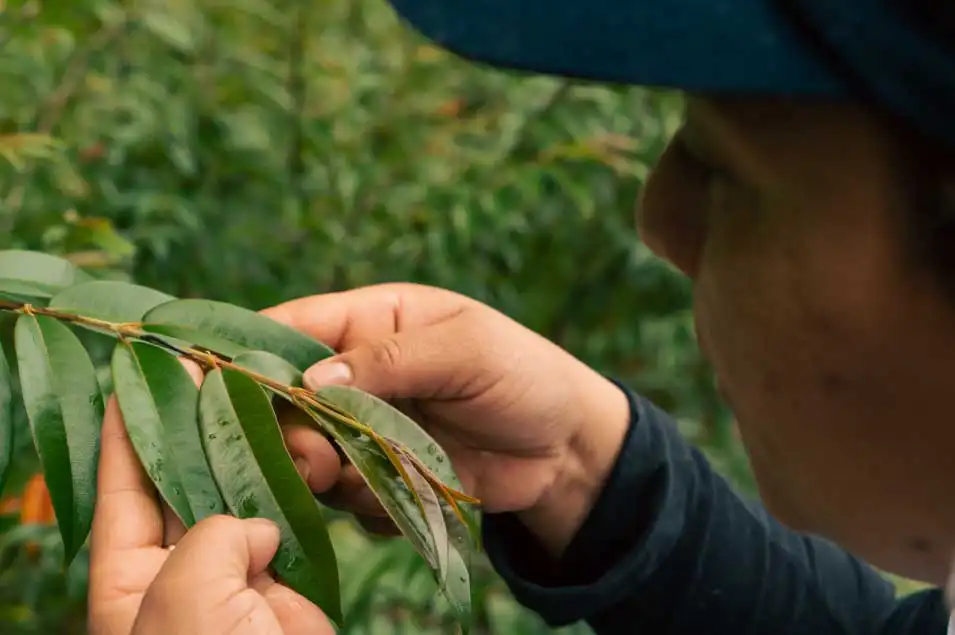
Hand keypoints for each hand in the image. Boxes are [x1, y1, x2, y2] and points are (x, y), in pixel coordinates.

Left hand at [87, 366, 333, 634]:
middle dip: (195, 429)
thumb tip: (256, 527)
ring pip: (240, 497)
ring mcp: (232, 578)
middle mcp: (177, 573)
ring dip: (253, 453)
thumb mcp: (183, 605)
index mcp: (128, 583)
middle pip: (181, 483)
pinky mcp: (282, 584)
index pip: (121, 491)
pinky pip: (285, 521)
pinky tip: (302, 451)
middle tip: (213, 370)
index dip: (129, 431)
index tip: (139, 375)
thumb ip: (209, 541)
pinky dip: (295, 488)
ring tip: (266, 403)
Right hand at [263, 283, 630, 555]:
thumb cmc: (522, 375)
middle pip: (283, 399)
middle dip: (286, 429)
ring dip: (321, 472)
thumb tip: (313, 379)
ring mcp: (364, 428)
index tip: (204, 379)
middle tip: (315, 457)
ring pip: (305, 452)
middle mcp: (356, 374)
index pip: (288, 327)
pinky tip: (401, 494)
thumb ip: (391, 360)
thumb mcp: (466, 350)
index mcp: (372, 322)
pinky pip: (342, 494)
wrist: (564, 448)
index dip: (244, 351)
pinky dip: (359, 502)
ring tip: (359, 477)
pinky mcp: (379, 475)